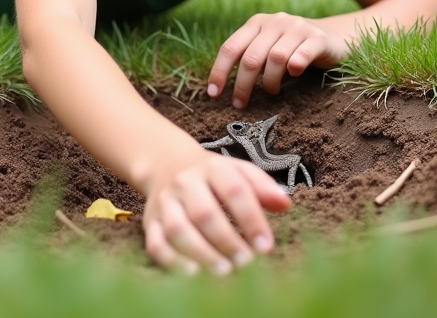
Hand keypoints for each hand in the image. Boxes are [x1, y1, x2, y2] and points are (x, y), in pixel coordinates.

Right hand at [141, 147, 290, 273]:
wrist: (167, 163)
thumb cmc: (212, 175)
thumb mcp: (238, 170)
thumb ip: (263, 186)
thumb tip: (286, 204)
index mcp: (212, 167)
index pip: (234, 190)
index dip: (251, 219)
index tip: (266, 246)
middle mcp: (185, 182)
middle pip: (204, 212)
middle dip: (227, 240)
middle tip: (247, 262)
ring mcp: (165, 202)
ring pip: (179, 229)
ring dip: (202, 253)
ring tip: (225, 271)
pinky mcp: (150, 221)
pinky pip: (157, 243)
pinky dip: (174, 261)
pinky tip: (195, 274)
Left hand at [206, 12, 341, 108]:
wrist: (335, 36)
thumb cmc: (294, 48)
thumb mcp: (269, 46)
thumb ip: (250, 57)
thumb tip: (222, 87)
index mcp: (257, 22)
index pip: (231, 47)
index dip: (219, 71)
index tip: (213, 94)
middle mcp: (276, 21)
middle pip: (251, 57)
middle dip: (242, 85)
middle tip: (240, 105)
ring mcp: (298, 27)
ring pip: (275, 58)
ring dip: (269, 81)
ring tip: (272, 91)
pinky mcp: (318, 38)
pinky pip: (301, 55)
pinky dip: (294, 68)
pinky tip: (294, 75)